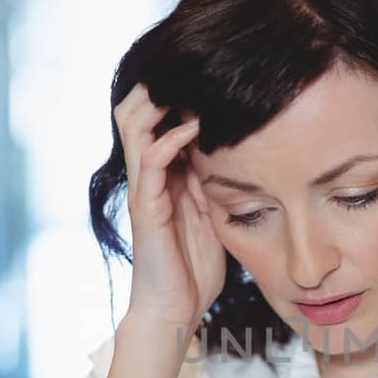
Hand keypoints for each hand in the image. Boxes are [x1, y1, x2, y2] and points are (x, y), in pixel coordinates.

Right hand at [113, 82, 226, 334]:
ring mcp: (144, 188)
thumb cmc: (196, 267)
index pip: (155, 115)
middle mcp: (148, 174)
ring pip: (134, 125)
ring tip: (188, 86)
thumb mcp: (213, 212)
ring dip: (160, 102)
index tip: (209, 72)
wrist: (176, 310)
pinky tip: (193, 128)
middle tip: (191, 68)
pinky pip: (150, 162)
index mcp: (163, 172)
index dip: (174, 90)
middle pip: (134, 109)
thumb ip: (216, 181)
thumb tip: (243, 150)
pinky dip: (170, 140)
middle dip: (159, 84)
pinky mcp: (145, 207)